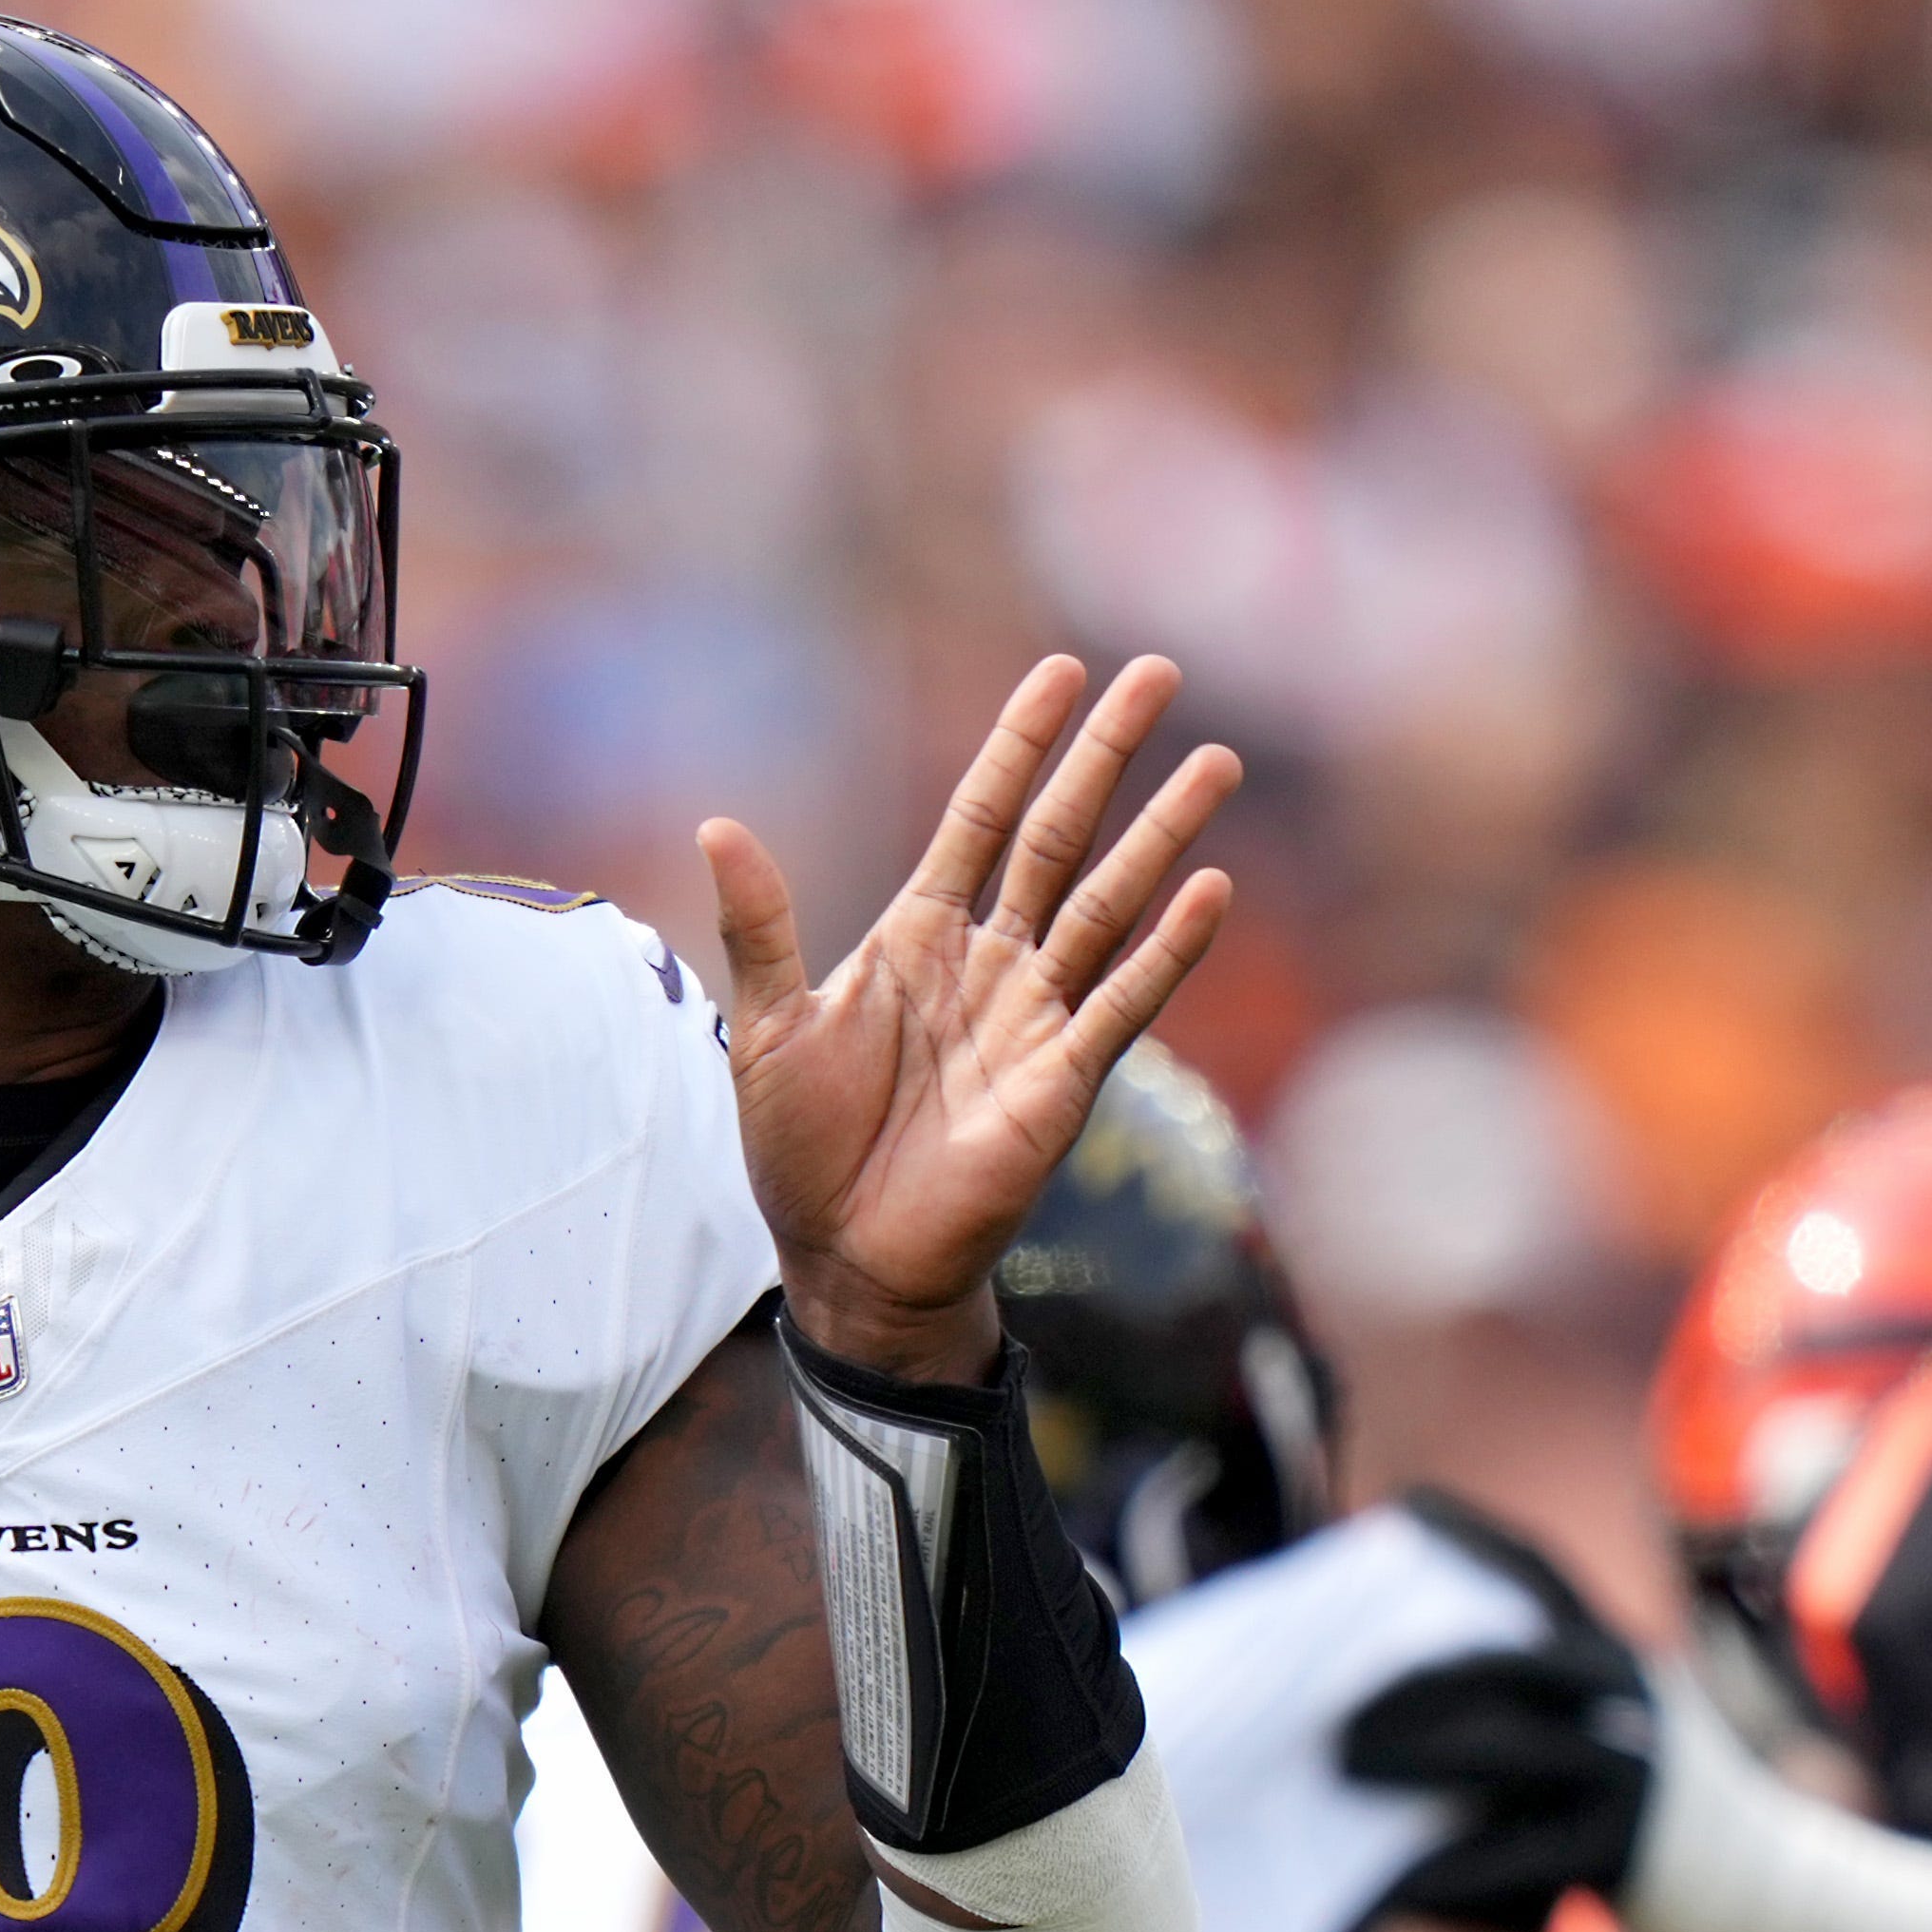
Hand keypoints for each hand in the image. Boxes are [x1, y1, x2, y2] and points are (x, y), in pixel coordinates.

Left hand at [707, 655, 1237, 1380]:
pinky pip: (1122, 1003)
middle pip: (1061, 838)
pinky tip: (1210, 889)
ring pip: (1109, 905)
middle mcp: (989, 964)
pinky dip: (1167, 949)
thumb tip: (717, 824)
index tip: (1061, 671)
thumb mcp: (767, 1028)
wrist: (845, 1260)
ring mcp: (1034, 1019)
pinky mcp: (1062, 1083)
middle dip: (1106, 756)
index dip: (1019, 745)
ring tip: (1215, 762)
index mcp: (919, 936)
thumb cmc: (803, 1149)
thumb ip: (760, 927)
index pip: (981, 817)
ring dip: (1162, 834)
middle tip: (1160, 673)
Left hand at [1340, 1534, 1662, 1931]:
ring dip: (1419, 1760)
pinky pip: (1523, 1858)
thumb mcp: (1610, 1719)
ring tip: (1341, 1771)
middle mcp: (1629, 1699)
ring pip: (1513, 1754)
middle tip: (1324, 1692)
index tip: (1400, 1505)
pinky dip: (1453, 1868)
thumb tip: (1393, 1665)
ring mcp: (1635, 1774)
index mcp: (1615, 1657)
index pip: (1539, 1575)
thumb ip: (1533, 1687)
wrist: (1765, 1886)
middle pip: (1508, 1662)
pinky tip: (1389, 1881)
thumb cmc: (1641, 1798)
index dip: (1471, 1535)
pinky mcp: (1629, 1854)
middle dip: (1411, 1672)